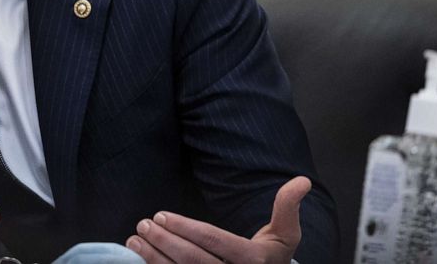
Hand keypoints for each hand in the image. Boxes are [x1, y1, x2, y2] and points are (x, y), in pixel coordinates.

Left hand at [125, 176, 310, 263]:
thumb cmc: (271, 259)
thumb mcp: (285, 236)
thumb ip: (287, 209)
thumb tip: (301, 180)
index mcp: (253, 261)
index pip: (214, 242)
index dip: (186, 229)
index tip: (162, 215)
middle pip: (193, 261)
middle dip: (165, 242)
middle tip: (144, 224)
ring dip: (154, 259)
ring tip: (135, 240)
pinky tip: (141, 260)